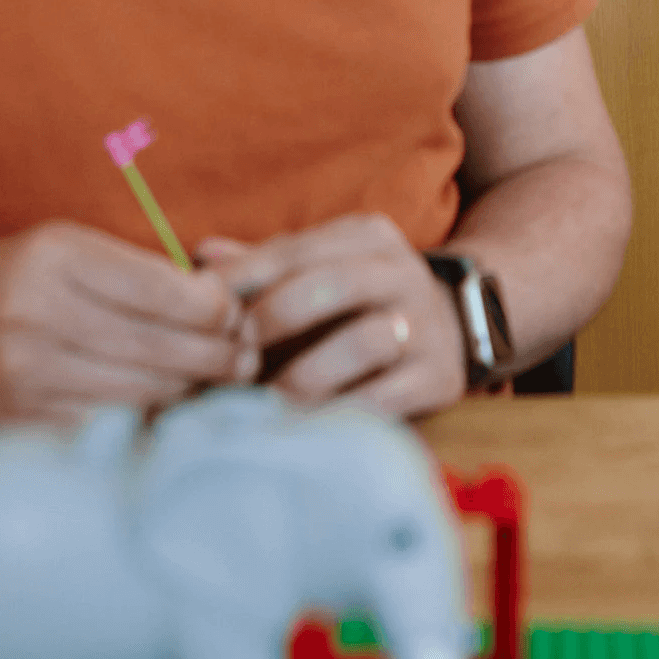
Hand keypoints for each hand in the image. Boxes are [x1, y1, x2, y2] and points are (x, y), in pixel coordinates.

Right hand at [0, 221, 255, 424]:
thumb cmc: (7, 276)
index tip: (232, 311)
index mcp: (57, 256)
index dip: (217, 307)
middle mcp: (41, 314)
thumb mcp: (63, 245)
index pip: (166, 290)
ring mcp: (30, 374)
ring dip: (194, 392)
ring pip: (148, 396)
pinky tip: (166, 407)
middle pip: (165, 349)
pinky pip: (113, 429)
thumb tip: (222, 304)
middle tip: (243, 355)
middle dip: (221, 355)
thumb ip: (135, 270)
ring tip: (213, 380)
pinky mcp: (24, 422)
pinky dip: (150, 421)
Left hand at [195, 214, 466, 418]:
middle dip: (272, 321)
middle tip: (234, 356)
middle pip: (328, 285)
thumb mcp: (318, 269)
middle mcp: (400, 271)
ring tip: (266, 398)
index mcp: (363, 236)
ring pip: (361, 342)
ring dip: (303, 375)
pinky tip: (305, 422)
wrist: (456, 328)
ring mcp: (426, 324)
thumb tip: (202, 256)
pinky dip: (337, 411)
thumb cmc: (358, 301)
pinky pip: (383, 397)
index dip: (242, 280)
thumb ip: (263, 265)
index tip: (202, 312)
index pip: (292, 250)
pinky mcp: (439, 378)